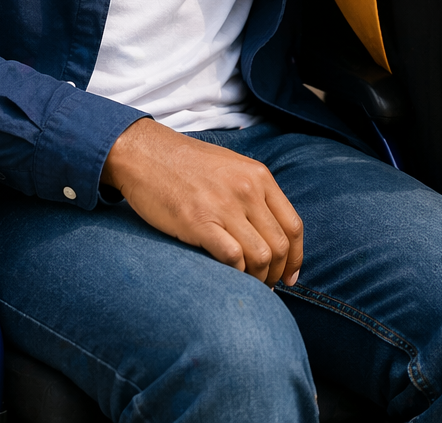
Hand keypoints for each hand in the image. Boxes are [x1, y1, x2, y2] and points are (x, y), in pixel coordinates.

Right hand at [102, 118, 302, 287]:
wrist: (146, 154)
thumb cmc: (187, 164)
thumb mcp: (231, 166)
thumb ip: (254, 192)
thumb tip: (272, 231)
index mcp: (258, 176)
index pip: (293, 225)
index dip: (296, 257)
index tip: (290, 276)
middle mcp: (247, 190)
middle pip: (280, 246)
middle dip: (277, 274)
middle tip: (267, 287)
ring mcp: (224, 206)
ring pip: (261, 256)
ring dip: (258, 279)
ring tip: (249, 286)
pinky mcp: (199, 223)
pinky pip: (233, 258)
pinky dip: (237, 274)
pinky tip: (229, 278)